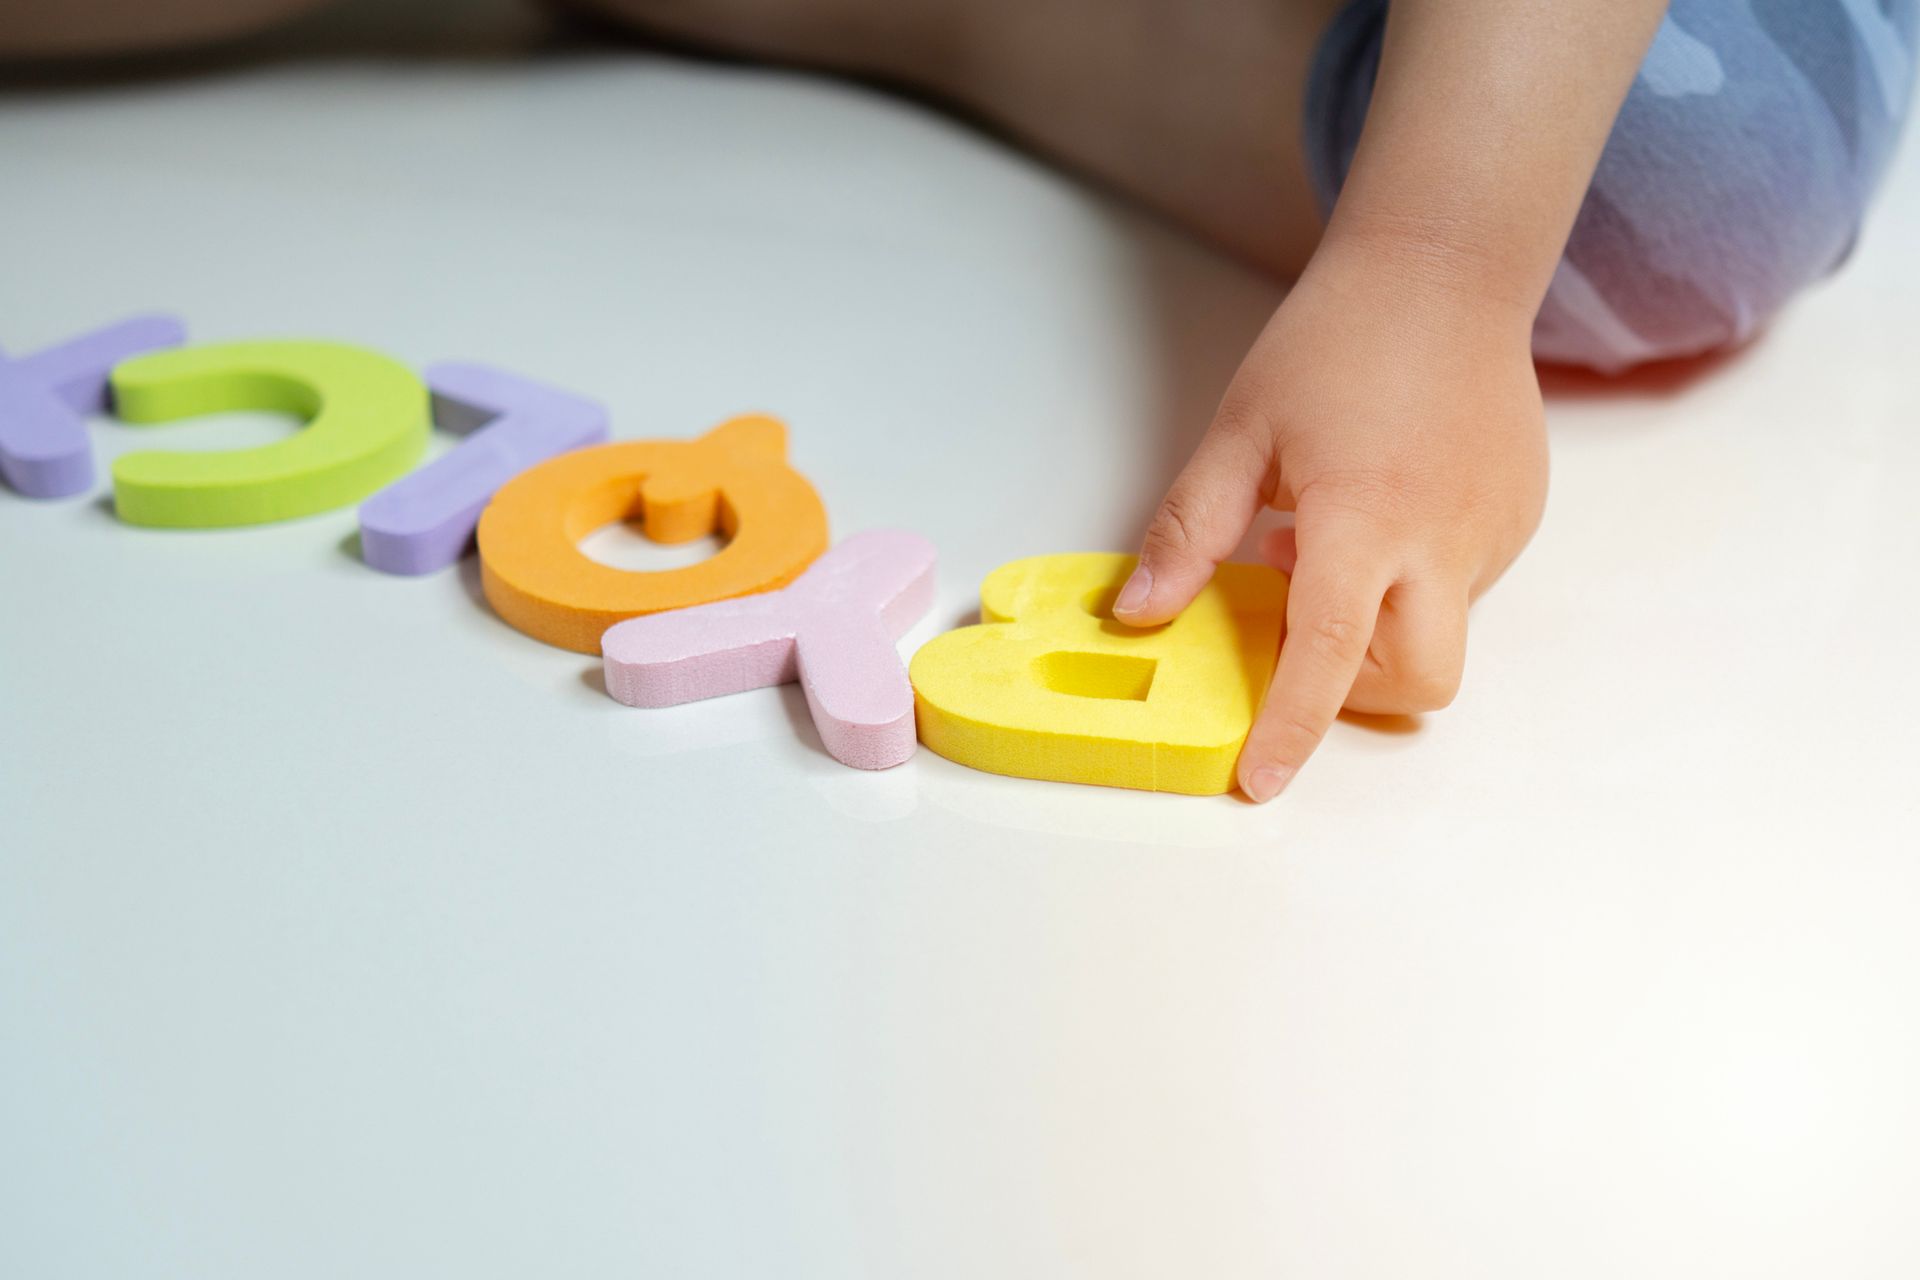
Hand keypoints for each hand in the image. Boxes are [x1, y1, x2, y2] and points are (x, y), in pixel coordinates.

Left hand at [1112, 247, 1549, 801]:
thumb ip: (1190, 530)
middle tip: (1301, 637)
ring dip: (1381, 626)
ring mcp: (1493, 531)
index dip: (1292, 726)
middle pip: (1416, 680)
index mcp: (1365, 518)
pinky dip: (1413, 580)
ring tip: (1330, 541)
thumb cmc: (1337, 339)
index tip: (1260, 777)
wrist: (1446, 268)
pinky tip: (1379, 509)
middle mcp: (1444, 539)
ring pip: (1442, 633)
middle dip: (1357, 692)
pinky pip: (1464, 584)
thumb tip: (1141, 612)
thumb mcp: (1239, 430)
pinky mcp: (1518, 517)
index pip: (1331, 655)